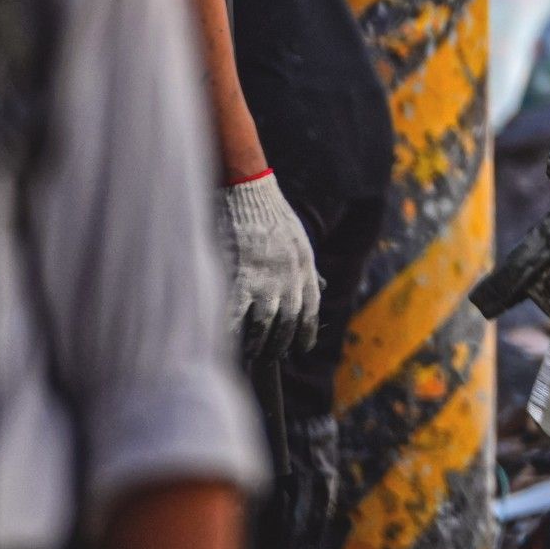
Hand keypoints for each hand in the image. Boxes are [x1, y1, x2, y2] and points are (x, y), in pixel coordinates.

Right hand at [220, 174, 320, 360]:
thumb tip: (323, 286)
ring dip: (257, 345)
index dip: (305, 333)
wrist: (247, 191)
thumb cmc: (270, 214)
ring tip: (251, 353)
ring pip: (264, 327)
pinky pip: (235, 318)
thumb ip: (308, 267)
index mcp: (305, 269)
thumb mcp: (299, 240)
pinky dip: (232, 335)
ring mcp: (264, 281)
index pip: (310, 310)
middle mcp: (289, 280)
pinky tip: (226, 345)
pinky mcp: (238, 279)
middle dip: (279, 345)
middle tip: (270, 356)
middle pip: (287, 324)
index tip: (301, 348)